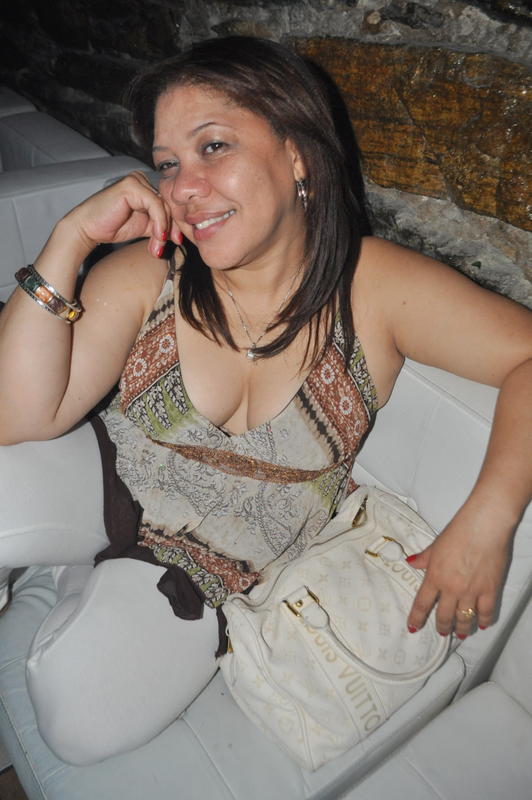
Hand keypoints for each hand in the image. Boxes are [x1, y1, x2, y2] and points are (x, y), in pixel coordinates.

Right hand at [63, 171, 182, 257]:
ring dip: (162, 230)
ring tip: (156, 247)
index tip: (176, 242)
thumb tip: (179, 234)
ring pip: (163, 206)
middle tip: (160, 249)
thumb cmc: (112, 226)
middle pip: (167, 205)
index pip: (168, 205)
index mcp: (145, 187)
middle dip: (168, 230)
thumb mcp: (144, 227)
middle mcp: (142, 180)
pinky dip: (159, 223)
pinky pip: (155, 205)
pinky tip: (157, 236)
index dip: (174, 225)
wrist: (88, 229)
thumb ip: (160, 226)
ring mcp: (136, 180)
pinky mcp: (131, 185)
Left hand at [406, 498, 514, 637]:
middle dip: (442, 627)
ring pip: (465, 619)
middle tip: (443, 632)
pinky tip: (482, 624)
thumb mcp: (436, 545)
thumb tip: (410, 562)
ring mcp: (471, 592)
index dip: (417, 618)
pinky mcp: (490, 590)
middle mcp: (451, 589)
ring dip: (462, 629)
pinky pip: (486, 612)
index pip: (422, 603)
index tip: (413, 628)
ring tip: (461, 633)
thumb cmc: (458, 532)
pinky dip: (484, 620)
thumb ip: (424, 558)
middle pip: (444, 616)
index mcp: (435, 577)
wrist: (484, 526)